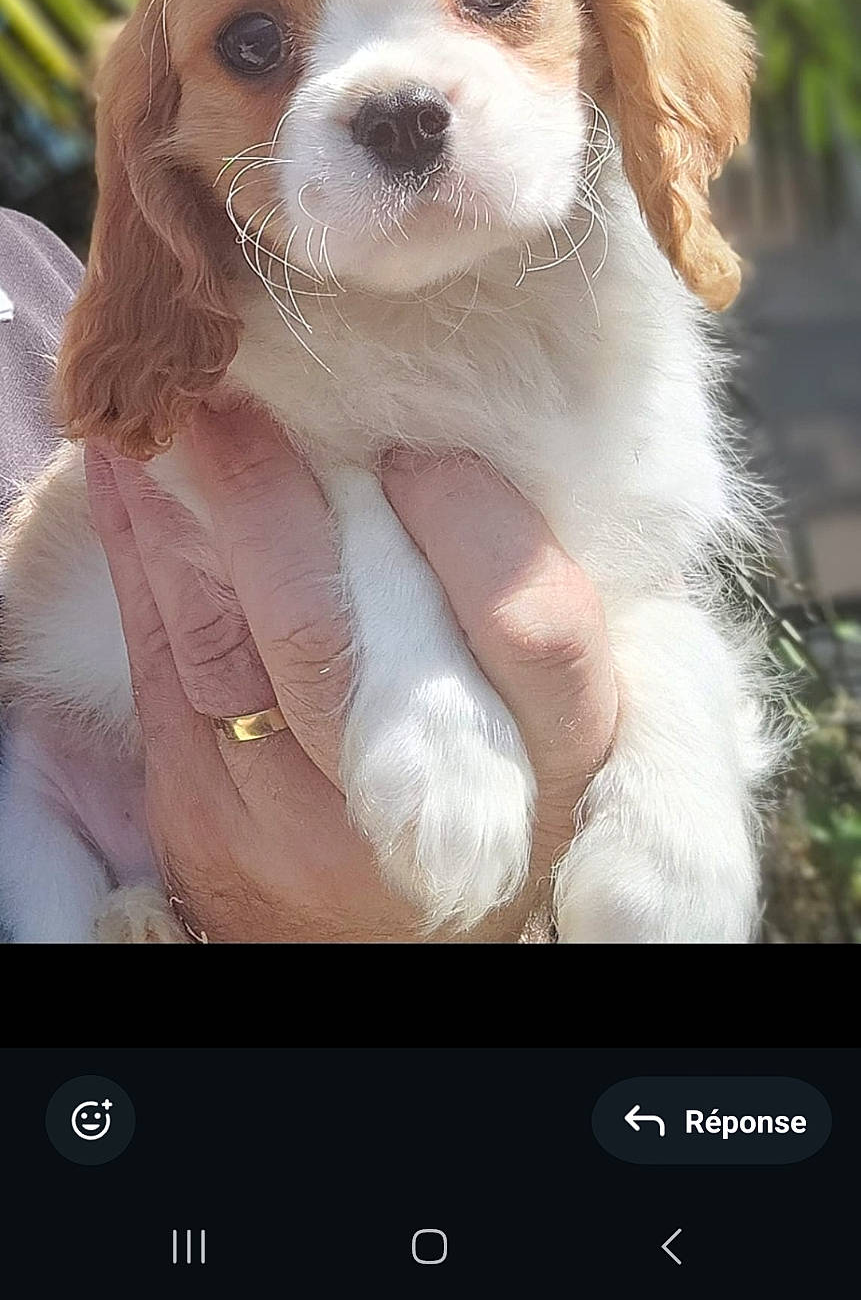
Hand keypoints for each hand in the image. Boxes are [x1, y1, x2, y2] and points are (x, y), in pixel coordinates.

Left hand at [85, 408, 616, 941]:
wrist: (386, 940)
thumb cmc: (500, 784)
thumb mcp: (557, 708)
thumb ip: (533, 590)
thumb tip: (443, 430)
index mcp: (553, 755)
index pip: (533, 636)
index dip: (473, 530)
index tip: (420, 449)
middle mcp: (422, 801)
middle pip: (330, 648)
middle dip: (270, 510)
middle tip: (238, 402)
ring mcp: (295, 817)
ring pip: (219, 645)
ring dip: (182, 515)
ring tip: (172, 411)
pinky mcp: (203, 813)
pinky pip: (158, 662)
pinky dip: (141, 557)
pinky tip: (133, 479)